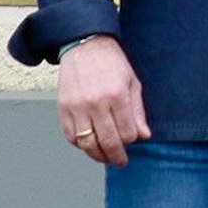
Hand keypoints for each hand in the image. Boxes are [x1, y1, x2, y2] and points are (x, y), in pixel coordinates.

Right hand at [58, 36, 151, 165]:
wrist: (86, 46)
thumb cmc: (111, 63)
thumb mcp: (132, 82)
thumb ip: (138, 111)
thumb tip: (144, 135)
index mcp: (117, 96)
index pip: (127, 133)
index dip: (131, 140)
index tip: (131, 140)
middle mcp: (96, 103)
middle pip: (108, 142)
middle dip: (116, 156)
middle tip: (120, 161)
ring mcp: (78, 107)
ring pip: (88, 143)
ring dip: (97, 155)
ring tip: (105, 157)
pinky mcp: (63, 109)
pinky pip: (71, 136)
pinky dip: (80, 145)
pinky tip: (88, 144)